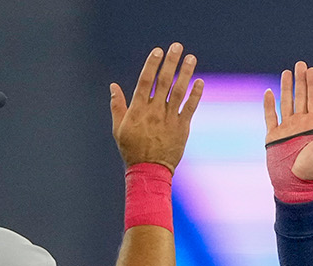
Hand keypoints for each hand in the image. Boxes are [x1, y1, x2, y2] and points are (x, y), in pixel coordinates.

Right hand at [111, 43, 203, 169]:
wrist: (149, 171)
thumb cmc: (132, 149)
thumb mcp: (119, 128)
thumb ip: (117, 106)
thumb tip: (113, 86)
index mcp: (138, 110)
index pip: (145, 81)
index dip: (152, 64)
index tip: (158, 51)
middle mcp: (154, 111)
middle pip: (163, 81)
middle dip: (170, 62)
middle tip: (176, 46)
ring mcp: (169, 119)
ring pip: (178, 91)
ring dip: (185, 73)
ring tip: (191, 58)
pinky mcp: (182, 128)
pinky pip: (190, 108)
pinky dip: (195, 94)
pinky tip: (200, 81)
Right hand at [262, 60, 312, 181]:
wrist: (294, 184)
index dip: (312, 84)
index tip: (311, 69)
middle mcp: (301, 124)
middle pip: (301, 96)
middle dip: (300, 80)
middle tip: (300, 64)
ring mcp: (287, 129)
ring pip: (286, 102)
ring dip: (286, 87)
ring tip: (287, 72)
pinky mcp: (274, 136)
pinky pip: (270, 116)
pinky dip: (269, 104)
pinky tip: (269, 92)